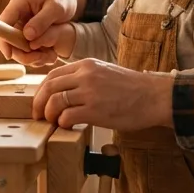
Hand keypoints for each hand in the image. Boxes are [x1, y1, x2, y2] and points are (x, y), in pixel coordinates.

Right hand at [0, 0, 83, 65]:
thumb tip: (27, 36)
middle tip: (38, 58)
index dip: (3, 40)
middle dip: (20, 52)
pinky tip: (49, 54)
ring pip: (17, 45)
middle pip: (8, 38)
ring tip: (49, 56)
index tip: (10, 55)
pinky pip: (26, 46)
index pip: (3, 23)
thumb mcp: (56, 8)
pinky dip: (36, 53)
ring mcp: (21, 23)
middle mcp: (16, 14)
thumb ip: (42, 21)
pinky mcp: (27, 31)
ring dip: (30, 55)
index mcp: (19, 3)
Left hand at [32, 59, 174, 130]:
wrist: (155, 97)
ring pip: (55, 102)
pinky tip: (67, 127)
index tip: (40, 102)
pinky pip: (67, 116)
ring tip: (53, 123)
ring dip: (49, 115)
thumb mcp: (106, 72)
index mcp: (87, 65)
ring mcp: (90, 92)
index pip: (53, 74)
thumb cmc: (134, 89)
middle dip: (38, 103)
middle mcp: (86, 75)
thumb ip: (86, 77)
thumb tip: (67, 91)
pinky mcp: (95, 110)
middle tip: (38, 115)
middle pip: (49, 87)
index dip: (42, 90)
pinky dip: (62, 124)